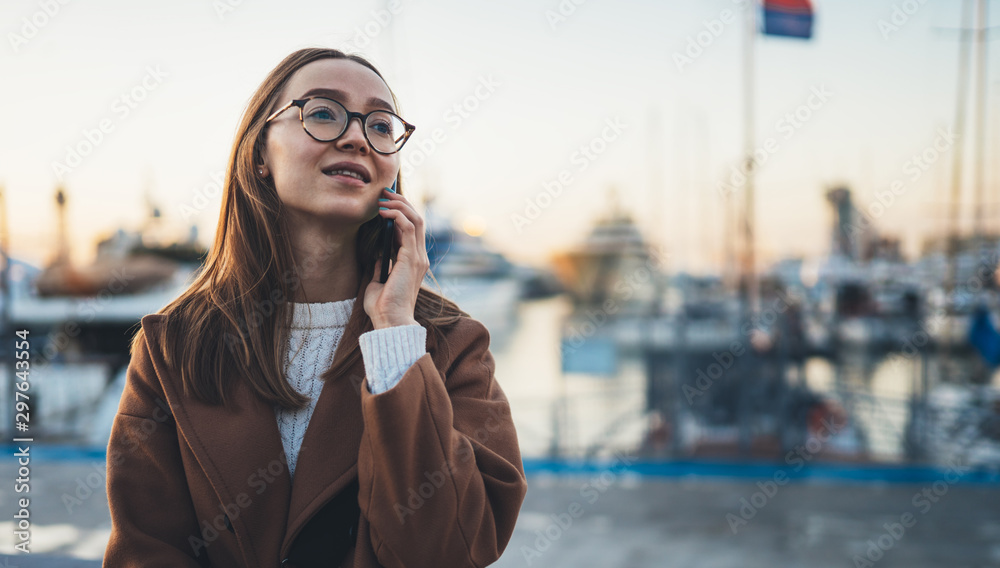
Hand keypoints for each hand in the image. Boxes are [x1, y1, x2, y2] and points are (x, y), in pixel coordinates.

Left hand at [364, 187, 429, 328]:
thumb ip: (382, 266)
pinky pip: (408, 228)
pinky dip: (397, 215)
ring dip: (399, 205)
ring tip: (383, 199)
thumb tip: (378, 254)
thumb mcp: (379, 281)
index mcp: (414, 262)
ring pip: (415, 219)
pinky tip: (383, 212)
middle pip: (417, 219)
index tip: (385, 202)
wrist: (390, 321)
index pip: (413, 229)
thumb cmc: (382, 307)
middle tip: (384, 193)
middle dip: (401, 202)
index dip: (401, 212)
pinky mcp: (411, 258)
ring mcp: (417, 257)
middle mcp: (419, 258)